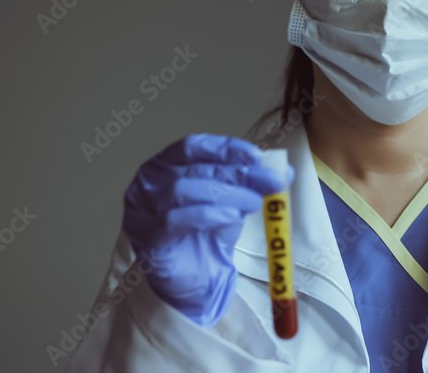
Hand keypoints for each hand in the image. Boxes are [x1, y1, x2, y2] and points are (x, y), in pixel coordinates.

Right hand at [121, 133, 293, 325]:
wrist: (197, 281)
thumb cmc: (208, 235)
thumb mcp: (234, 202)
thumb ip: (253, 184)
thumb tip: (285, 170)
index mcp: (166, 165)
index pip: (193, 146)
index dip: (225, 148)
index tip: (256, 156)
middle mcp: (148, 182)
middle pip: (193, 168)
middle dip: (235, 173)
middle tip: (269, 182)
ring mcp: (142, 209)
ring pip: (181, 189)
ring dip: (223, 193)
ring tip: (253, 202)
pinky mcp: (144, 237)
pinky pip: (172, 220)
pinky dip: (204, 215)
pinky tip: (230, 217)